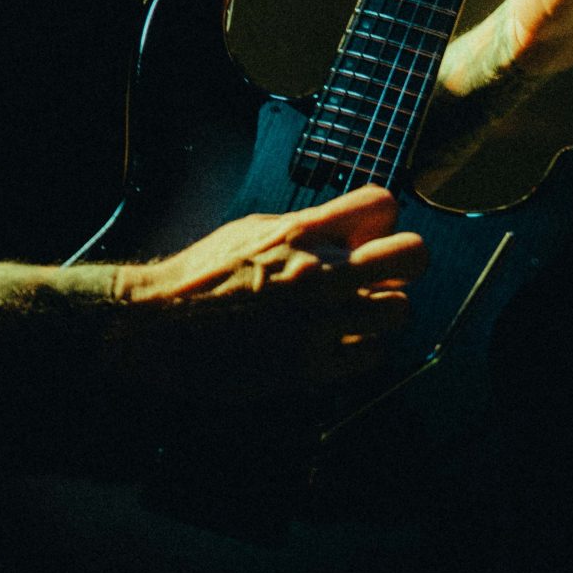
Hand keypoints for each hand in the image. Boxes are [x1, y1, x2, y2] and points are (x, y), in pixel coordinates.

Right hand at [111, 185, 418, 398]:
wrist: (160, 324)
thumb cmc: (203, 273)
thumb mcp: (253, 230)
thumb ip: (309, 226)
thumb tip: (358, 226)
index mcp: (300, 232)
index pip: (383, 205)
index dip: (381, 218)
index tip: (368, 232)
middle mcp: (318, 274)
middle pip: (413, 255)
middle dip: (406, 260)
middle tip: (385, 271)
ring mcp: (318, 323)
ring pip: (400, 311)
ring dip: (385, 309)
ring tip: (359, 311)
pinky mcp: (310, 367)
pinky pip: (373, 355)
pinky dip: (364, 347)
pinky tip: (340, 341)